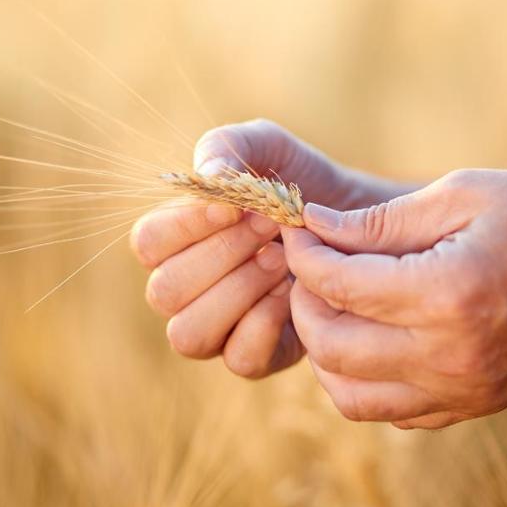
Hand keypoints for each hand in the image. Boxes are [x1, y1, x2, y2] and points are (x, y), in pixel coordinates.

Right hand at [130, 119, 412, 377]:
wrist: (358, 224)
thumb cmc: (301, 184)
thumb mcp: (271, 148)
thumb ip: (230, 146)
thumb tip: (209, 174)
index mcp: (176, 242)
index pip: (147, 243)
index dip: (185, 225)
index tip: (235, 207)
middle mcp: (186, 292)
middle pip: (165, 291)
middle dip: (223, 254)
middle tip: (271, 228)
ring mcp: (218, 330)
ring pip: (190, 334)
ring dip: (239, 291)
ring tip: (282, 260)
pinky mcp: (257, 357)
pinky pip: (239, 360)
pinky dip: (266, 323)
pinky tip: (293, 291)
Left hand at [282, 169, 506, 428]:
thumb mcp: (465, 195)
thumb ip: (380, 221)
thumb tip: (315, 228)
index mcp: (450, 294)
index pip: (338, 286)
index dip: (304, 255)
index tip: (297, 229)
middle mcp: (452, 357)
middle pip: (332, 347)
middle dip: (303, 302)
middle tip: (309, 266)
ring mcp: (466, 391)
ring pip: (351, 396)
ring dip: (326, 350)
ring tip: (336, 304)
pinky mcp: (477, 406)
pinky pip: (393, 413)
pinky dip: (365, 380)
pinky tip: (375, 335)